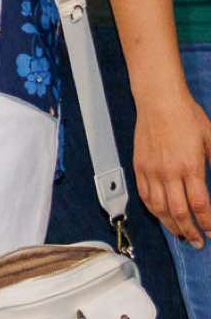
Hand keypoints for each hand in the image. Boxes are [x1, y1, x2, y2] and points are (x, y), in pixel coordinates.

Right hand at [136, 91, 210, 245]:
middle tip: (198, 242)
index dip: (208, 224)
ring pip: (159, 208)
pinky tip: (161, 216)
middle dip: (190, 231)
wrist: (159, 100)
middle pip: (179, 212)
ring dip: (170, 225)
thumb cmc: (187, 116)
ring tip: (180, 235)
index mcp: (190, 166)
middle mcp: (169, 172)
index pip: (200, 205)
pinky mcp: (139, 166)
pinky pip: (144, 195)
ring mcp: (152, 170)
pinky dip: (153, 210)